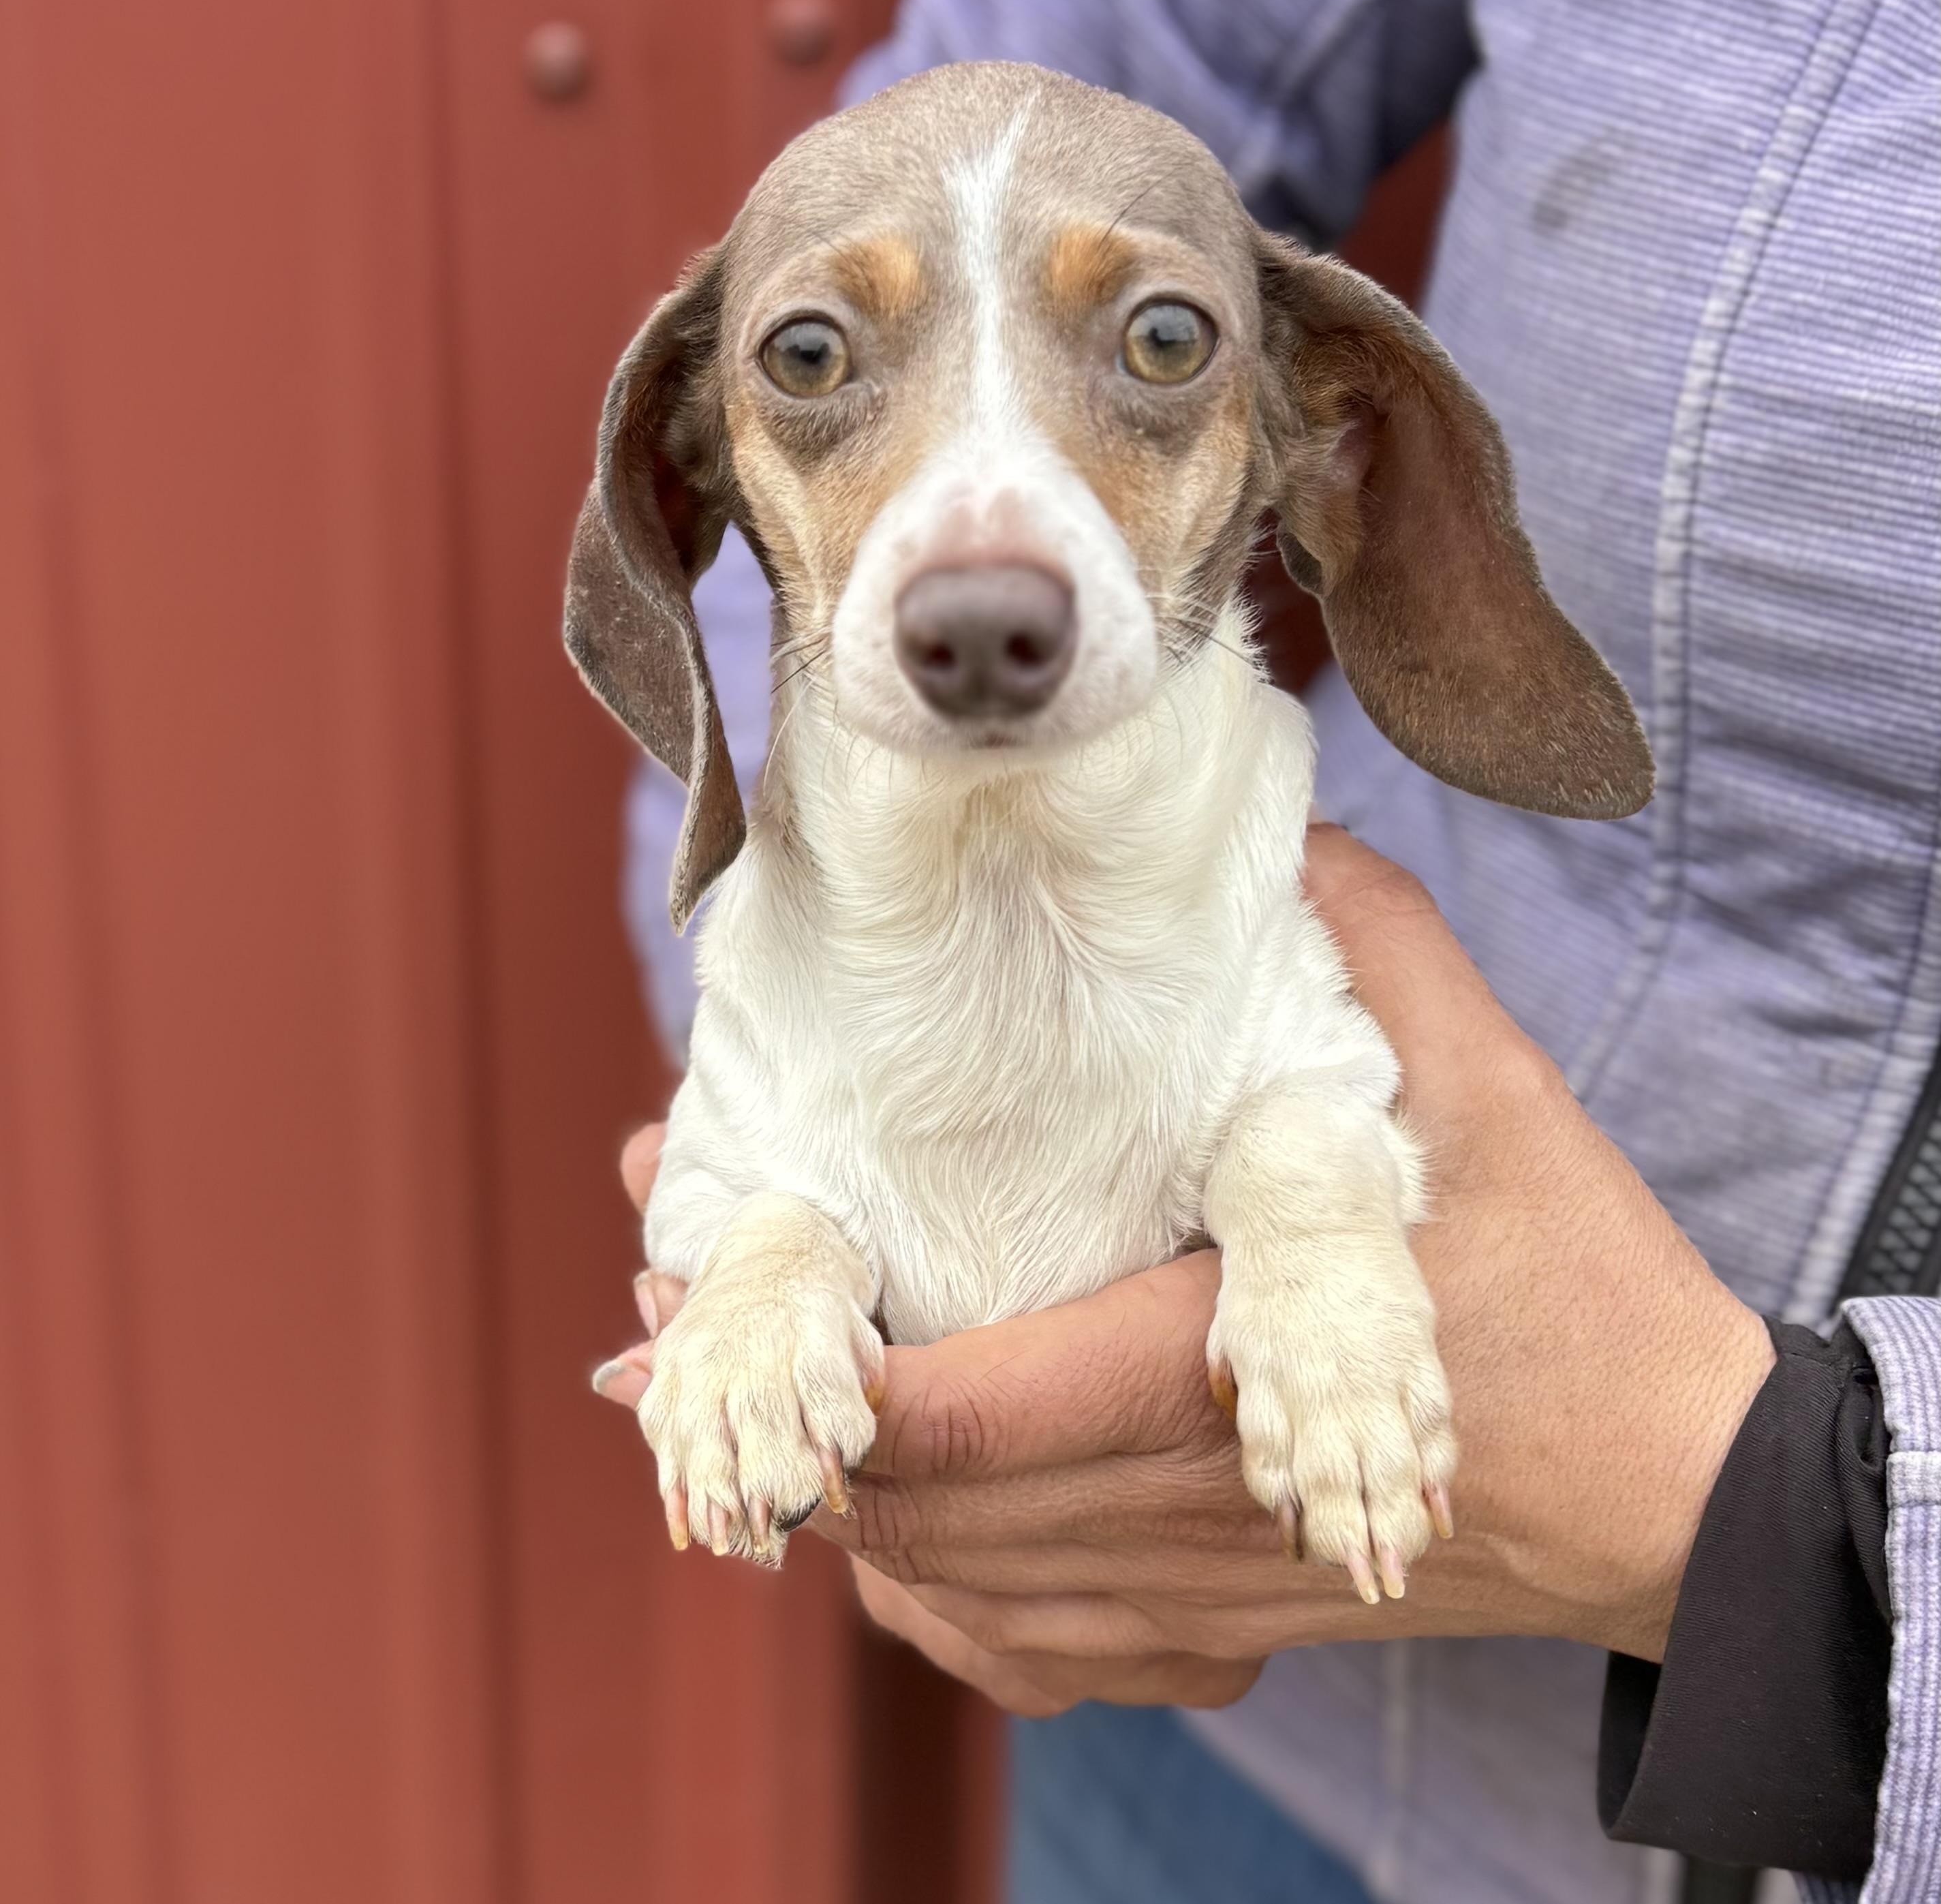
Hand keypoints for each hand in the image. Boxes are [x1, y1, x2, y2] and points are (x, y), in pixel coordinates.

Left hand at [594, 828, 1772, 1711]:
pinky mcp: (1212, 1623)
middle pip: (927, 1517)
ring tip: (700, 1395)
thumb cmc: (1572, 1276)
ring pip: (952, 1593)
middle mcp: (1195, 1514)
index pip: (988, 1415)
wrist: (1667, 1484)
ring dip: (821, 1501)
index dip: (830, 1377)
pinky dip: (913, 1594)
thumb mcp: (1487, 1091)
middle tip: (647, 1313)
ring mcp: (1197, 1593)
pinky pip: (1018, 1650)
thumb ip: (1370, 951)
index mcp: (1235, 1375)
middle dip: (776, 1421)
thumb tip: (1273, 827)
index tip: (707, 1295)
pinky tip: (854, 1521)